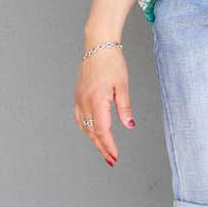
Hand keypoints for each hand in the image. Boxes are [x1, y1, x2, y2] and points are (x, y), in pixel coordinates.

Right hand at [74, 46, 134, 166]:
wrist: (98, 46)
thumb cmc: (112, 63)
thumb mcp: (122, 86)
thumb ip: (125, 108)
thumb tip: (129, 125)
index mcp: (96, 101)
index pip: (102, 130)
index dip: (108, 145)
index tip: (115, 156)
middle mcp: (84, 102)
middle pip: (92, 132)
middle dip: (102, 147)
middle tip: (111, 160)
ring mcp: (79, 99)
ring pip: (84, 127)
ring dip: (93, 140)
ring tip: (104, 150)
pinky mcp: (78, 96)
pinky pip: (80, 118)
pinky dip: (87, 129)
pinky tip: (93, 133)